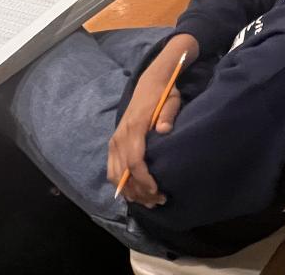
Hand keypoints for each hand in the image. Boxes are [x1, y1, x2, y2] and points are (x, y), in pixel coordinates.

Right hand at [106, 35, 195, 206]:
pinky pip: (111, 169)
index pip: (135, 161)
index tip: (157, 191)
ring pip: (115, 174)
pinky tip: (134, 193)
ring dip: (129, 191)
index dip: (144, 180)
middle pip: (124, 172)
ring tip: (147, 201)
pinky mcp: (113, 143)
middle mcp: (120, 136)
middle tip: (157, 202)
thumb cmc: (165, 94)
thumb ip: (168, 115)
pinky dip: (120, 184)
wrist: (149, 83)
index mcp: (134, 127)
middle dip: (139, 191)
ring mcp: (114, 140)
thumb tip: (163, 130)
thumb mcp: (172, 100)